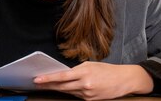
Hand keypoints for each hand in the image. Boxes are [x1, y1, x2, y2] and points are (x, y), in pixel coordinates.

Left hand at [33, 62, 152, 99]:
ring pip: (68, 92)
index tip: (38, 79)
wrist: (123, 80)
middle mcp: (85, 84)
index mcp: (85, 72)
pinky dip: (70, 92)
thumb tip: (64, 74)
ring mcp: (87, 94)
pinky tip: (65, 89)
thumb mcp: (91, 65)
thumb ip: (77, 70)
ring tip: (47, 85)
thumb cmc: (108, 70)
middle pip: (62, 87)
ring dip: (57, 89)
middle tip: (37, 83)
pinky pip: (76, 96)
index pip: (62, 76)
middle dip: (48, 85)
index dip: (48, 79)